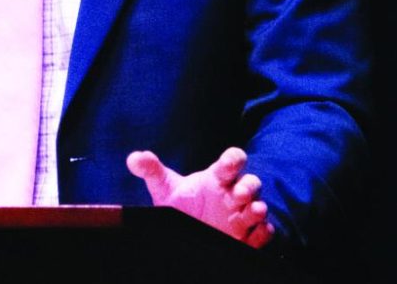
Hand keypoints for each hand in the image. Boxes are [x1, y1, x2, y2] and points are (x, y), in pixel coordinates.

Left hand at [126, 146, 274, 248]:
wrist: (185, 230)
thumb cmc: (181, 204)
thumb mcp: (164, 188)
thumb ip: (151, 170)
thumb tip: (133, 159)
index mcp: (217, 178)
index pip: (232, 161)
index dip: (234, 159)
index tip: (231, 162)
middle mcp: (233, 194)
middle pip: (251, 182)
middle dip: (249, 187)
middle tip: (238, 194)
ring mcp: (241, 215)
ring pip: (259, 206)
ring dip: (258, 209)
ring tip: (252, 213)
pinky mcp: (246, 237)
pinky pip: (263, 232)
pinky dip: (263, 233)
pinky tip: (258, 233)